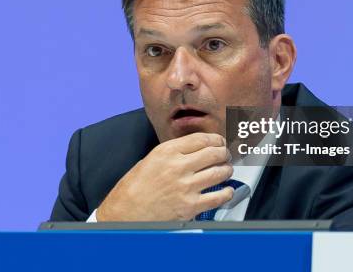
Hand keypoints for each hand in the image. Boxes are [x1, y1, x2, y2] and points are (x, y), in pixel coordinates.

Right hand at [96, 132, 233, 220]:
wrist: (125, 213)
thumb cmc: (133, 189)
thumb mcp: (150, 160)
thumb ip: (172, 153)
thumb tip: (195, 150)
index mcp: (167, 152)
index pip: (201, 139)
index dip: (215, 139)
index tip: (219, 141)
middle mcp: (178, 167)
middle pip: (214, 153)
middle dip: (223, 153)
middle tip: (225, 154)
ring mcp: (186, 187)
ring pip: (220, 173)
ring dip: (227, 170)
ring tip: (226, 170)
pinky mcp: (191, 206)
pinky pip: (218, 197)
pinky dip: (227, 192)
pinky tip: (227, 190)